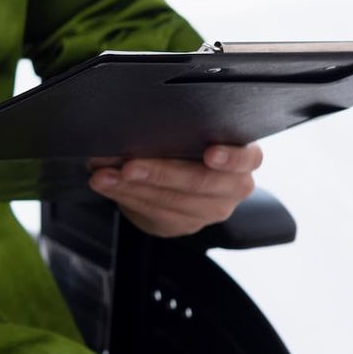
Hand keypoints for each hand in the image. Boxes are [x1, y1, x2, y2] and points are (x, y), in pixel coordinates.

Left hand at [88, 144, 263, 237]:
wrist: (184, 179)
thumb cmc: (188, 146)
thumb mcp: (188, 134)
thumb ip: (174, 131)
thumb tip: (129, 128)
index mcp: (243, 157)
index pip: (247, 158)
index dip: (230, 158)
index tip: (210, 153)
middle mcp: (234, 187)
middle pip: (201, 182)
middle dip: (161, 173)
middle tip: (129, 165)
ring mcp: (212, 210)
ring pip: (172, 202)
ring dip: (132, 187)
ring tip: (105, 175)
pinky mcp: (186, 225)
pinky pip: (154, 214)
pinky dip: (126, 196)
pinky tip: (108, 185)